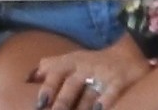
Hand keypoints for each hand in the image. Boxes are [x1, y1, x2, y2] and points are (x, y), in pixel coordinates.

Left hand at [33, 37, 150, 109]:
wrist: (130, 53)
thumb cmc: (93, 62)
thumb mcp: (71, 59)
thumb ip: (49, 67)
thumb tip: (26, 79)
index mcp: (72, 62)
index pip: (55, 73)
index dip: (47, 89)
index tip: (39, 105)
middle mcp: (86, 67)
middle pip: (71, 86)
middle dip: (62, 103)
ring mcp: (104, 74)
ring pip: (89, 94)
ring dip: (81, 108)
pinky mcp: (121, 81)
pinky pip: (112, 93)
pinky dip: (105, 102)